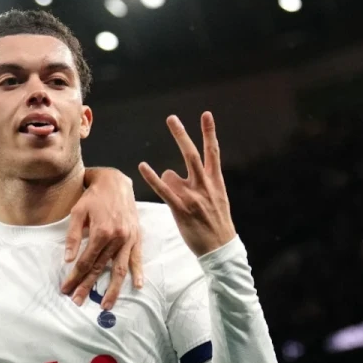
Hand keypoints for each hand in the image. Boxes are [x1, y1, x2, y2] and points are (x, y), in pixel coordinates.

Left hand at [61, 169, 143, 309]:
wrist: (116, 182)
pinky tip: (138, 286)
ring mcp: (129, 239)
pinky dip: (138, 272)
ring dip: (113, 290)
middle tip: (77, 301)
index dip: (74, 277)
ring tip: (105, 305)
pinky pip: (138, 258)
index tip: (65, 289)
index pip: (86, 262)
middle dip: (87, 287)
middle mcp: (117, 238)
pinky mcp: (137, 237)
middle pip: (100, 269)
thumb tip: (68, 259)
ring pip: (120, 269)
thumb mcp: (77, 212)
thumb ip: (73, 236)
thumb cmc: (93, 196)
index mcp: (102, 232)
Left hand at [139, 112, 236, 256]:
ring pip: (175, 172)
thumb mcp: (215, 198)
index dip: (209, 132)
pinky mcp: (180, 209)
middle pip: (192, 154)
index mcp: (216, 181)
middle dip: (181, 135)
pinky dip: (152, 177)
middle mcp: (205, 185)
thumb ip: (196, 183)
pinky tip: (142, 166)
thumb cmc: (215, 223)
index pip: (213, 151)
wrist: (220, 247)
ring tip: (175, 189)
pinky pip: (163, 190)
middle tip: (171, 118)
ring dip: (168, 175)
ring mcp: (193, 197)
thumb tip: (170, 172)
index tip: (206, 115)